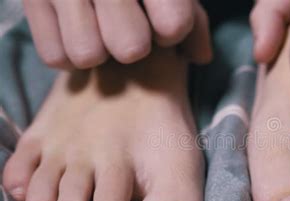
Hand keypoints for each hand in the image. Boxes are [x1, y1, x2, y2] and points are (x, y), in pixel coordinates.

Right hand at [24, 0, 211, 68]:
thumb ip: (194, 19)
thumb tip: (200, 57)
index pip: (173, 25)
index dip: (170, 31)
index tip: (161, 21)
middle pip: (131, 48)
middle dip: (133, 44)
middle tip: (126, 26)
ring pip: (88, 56)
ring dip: (98, 50)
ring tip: (98, 28)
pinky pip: (56, 57)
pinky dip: (67, 52)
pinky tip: (75, 29)